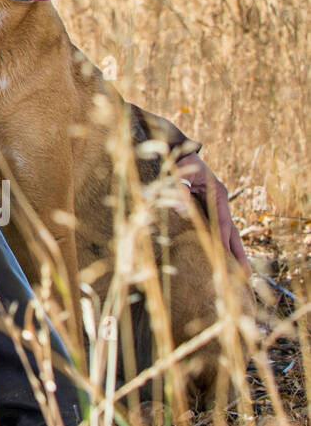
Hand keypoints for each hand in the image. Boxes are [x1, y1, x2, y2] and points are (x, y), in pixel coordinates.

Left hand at [177, 153, 250, 272]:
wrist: (178, 151)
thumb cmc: (180, 162)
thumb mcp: (180, 174)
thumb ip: (180, 190)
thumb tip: (181, 208)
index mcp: (217, 194)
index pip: (223, 222)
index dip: (225, 240)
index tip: (226, 258)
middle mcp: (219, 202)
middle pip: (231, 230)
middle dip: (238, 252)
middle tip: (246, 274)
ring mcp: (215, 206)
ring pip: (227, 231)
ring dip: (233, 250)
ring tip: (241, 272)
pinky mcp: (207, 208)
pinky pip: (216, 228)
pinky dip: (222, 242)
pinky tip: (224, 256)